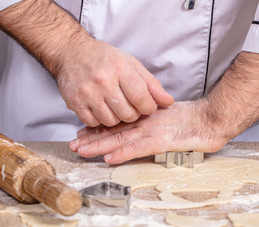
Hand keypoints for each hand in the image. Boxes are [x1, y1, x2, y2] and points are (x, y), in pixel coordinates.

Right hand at [0, 0, 172, 127]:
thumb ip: (151, 84)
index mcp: (120, 68)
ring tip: (115, 106)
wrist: (72, 52)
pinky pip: (94, 123)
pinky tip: (101, 108)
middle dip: (134, 114)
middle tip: (130, 106)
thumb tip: (167, 102)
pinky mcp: (74, 103)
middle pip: (127, 114)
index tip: (148, 107)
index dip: (149, 107)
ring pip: (111, 122)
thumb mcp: (131, 64)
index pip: (141, 97)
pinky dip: (100, 120)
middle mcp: (103, 80)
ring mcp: (87, 92)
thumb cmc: (105, 59)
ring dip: (117, 118)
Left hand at [69, 101, 229, 163]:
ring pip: (121, 139)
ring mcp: (153, 131)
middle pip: (114, 130)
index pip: (120, 122)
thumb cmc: (194, 119)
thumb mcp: (170, 116)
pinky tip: (109, 159)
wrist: (212, 118)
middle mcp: (146, 122)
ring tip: (81, 150)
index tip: (83, 131)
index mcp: (147, 116)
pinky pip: (139, 148)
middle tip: (73, 143)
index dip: (100, 127)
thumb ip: (155, 119)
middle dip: (92, 138)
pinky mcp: (162, 141)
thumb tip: (142, 124)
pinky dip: (123, 154)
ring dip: (100, 146)